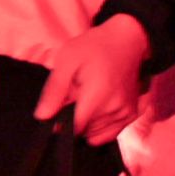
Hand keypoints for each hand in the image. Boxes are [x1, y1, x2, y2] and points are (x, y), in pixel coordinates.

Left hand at [33, 13, 152, 144]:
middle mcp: (114, 109)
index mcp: (97, 95)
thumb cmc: (95, 46)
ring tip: (90, 97)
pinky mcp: (131, 115)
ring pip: (95, 134)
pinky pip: (110, 134)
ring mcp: (125, 113)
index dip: (62, 123)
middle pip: (84, 131)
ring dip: (88, 122)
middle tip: (78, 93)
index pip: (74, 129)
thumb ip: (54, 90)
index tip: (61, 108)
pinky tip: (98, 108)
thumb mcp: (67, 60)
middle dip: (76, 118)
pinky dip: (100, 126)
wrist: (127, 40)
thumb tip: (43, 116)